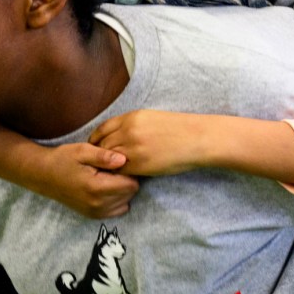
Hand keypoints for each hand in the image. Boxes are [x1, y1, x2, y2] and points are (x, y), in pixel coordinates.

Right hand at [37, 142, 138, 218]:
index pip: (131, 184)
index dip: (129, 171)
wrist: (43, 175)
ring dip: (122, 190)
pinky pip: (117, 210)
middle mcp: (97, 204)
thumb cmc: (63, 159)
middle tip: (113, 169)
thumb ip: (104, 156)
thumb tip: (123, 159)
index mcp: (96, 188)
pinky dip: (117, 199)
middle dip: (127, 180)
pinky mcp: (93, 215)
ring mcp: (95, 212)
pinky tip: (106, 187)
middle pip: (130, 193)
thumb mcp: (82, 151)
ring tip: (109, 177)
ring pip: (126, 202)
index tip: (119, 162)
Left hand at [89, 110, 209, 176]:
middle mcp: (128, 131)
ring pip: (108, 159)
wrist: (197, 139)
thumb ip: (133, 125)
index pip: (103, 128)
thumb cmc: (179, 129)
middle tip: (99, 163)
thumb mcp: (152, 118)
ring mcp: (133, 148)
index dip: (96, 139)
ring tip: (109, 172)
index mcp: (132, 117)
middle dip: (99, 154)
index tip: (96, 147)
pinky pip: (120, 171)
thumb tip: (120, 135)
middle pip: (102, 145)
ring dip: (108, 166)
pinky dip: (118, 174)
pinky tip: (122, 176)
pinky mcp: (140, 164)